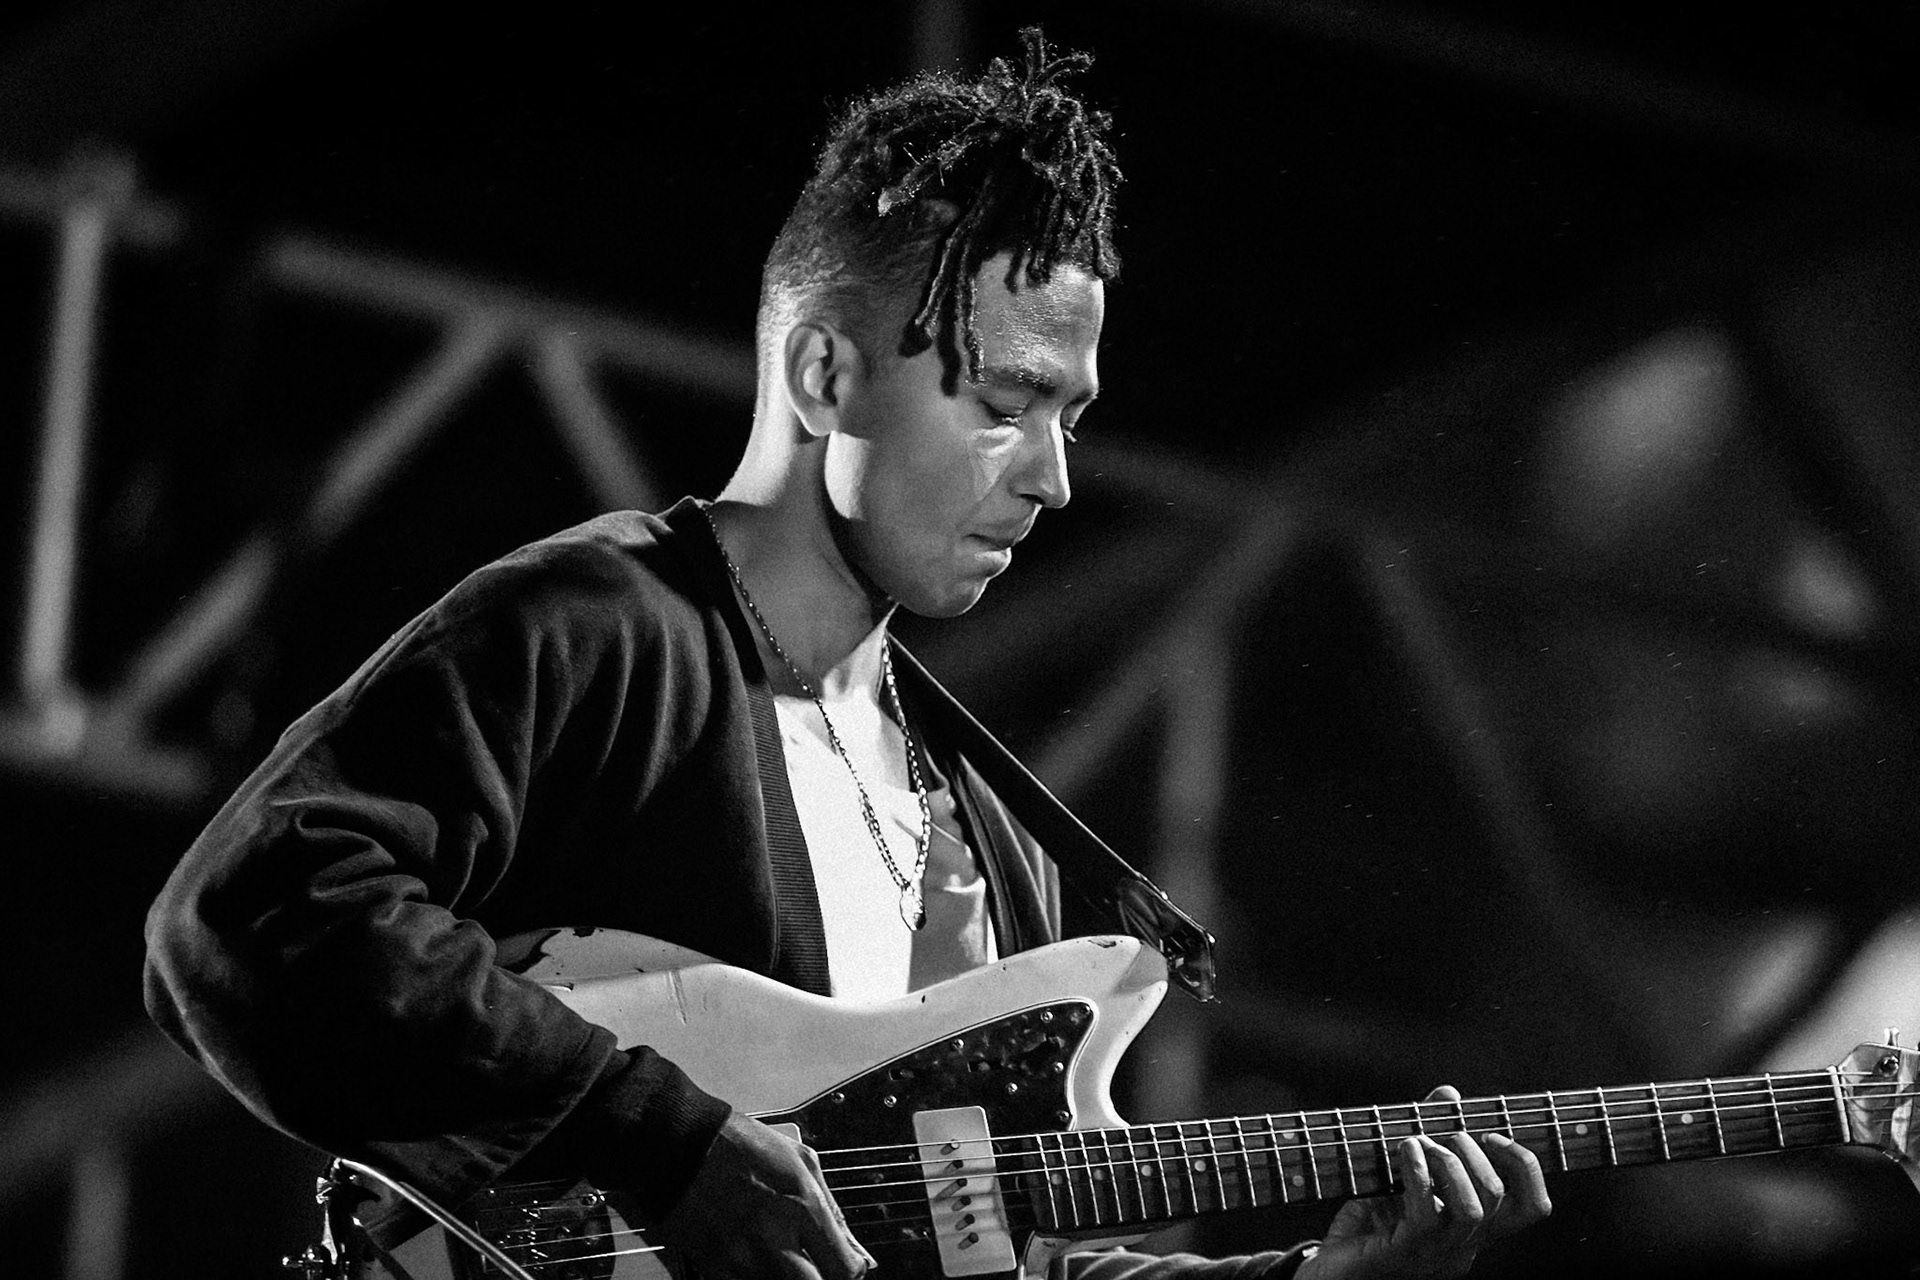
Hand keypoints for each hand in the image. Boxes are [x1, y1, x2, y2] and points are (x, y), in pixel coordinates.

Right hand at [655, 1111, 877, 1279]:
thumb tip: (856, 1254)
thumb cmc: (739, 1146)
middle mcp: (772, 1238)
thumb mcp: (801, 1161)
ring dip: (791, 1278)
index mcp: (800, 1206)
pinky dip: (761, 1276)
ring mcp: (740, 1259)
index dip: (851, 1272)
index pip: (843, 1268)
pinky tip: (762, 1259)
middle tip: (818, 1268)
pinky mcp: (714, 1269)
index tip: (847, 1266)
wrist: (679, 1145)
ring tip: (787, 1259)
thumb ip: (833, 1211)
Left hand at [1297, 1086, 1550, 1279]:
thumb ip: (1430, 1139)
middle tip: (1440, 1133)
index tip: (1492, 1134)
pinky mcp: (1404, 1253)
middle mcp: (1462, 1247)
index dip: (1526, 1166)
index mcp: (1471, 1232)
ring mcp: (1435, 1254)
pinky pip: (1427, 1212)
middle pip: (1499, 1197)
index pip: (1533, 1208)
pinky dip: (1418, 1172)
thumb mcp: (1403, 1180)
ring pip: (1472, 1208)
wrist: (1330, 1275)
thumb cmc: (1368, 1227)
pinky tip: (1402, 1151)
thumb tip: (1449, 1093)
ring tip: (1418, 1141)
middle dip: (1472, 1150)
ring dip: (1447, 1161)